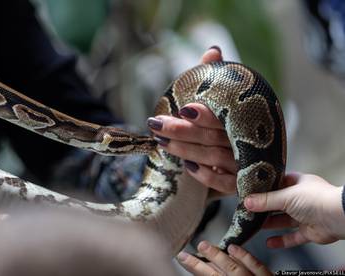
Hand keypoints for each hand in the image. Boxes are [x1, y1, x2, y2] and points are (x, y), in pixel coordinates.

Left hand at [147, 46, 236, 196]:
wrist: (246, 156)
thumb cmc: (229, 122)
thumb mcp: (223, 100)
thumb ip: (216, 77)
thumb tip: (213, 50)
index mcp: (246, 118)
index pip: (224, 117)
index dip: (204, 114)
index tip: (183, 109)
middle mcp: (248, 140)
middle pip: (212, 137)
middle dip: (181, 131)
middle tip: (156, 124)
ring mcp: (246, 164)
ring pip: (213, 158)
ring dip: (184, 150)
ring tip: (160, 140)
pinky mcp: (241, 183)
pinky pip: (224, 183)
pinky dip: (205, 175)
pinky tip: (187, 166)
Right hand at [177, 241, 271, 275]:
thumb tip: (210, 275)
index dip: (195, 269)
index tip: (183, 259)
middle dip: (201, 264)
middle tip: (189, 253)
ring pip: (235, 269)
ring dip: (218, 256)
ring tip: (205, 246)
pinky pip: (258, 268)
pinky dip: (246, 257)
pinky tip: (234, 248)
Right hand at [244, 173, 344, 247]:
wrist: (339, 217)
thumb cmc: (317, 199)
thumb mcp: (285, 196)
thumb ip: (265, 200)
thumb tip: (247, 201)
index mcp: (297, 183)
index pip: (277, 184)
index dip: (263, 188)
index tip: (249, 192)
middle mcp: (301, 198)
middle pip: (278, 203)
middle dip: (263, 208)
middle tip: (247, 210)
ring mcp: (305, 215)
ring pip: (283, 220)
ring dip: (269, 223)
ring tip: (253, 225)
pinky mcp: (309, 231)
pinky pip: (292, 237)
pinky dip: (281, 240)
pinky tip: (269, 242)